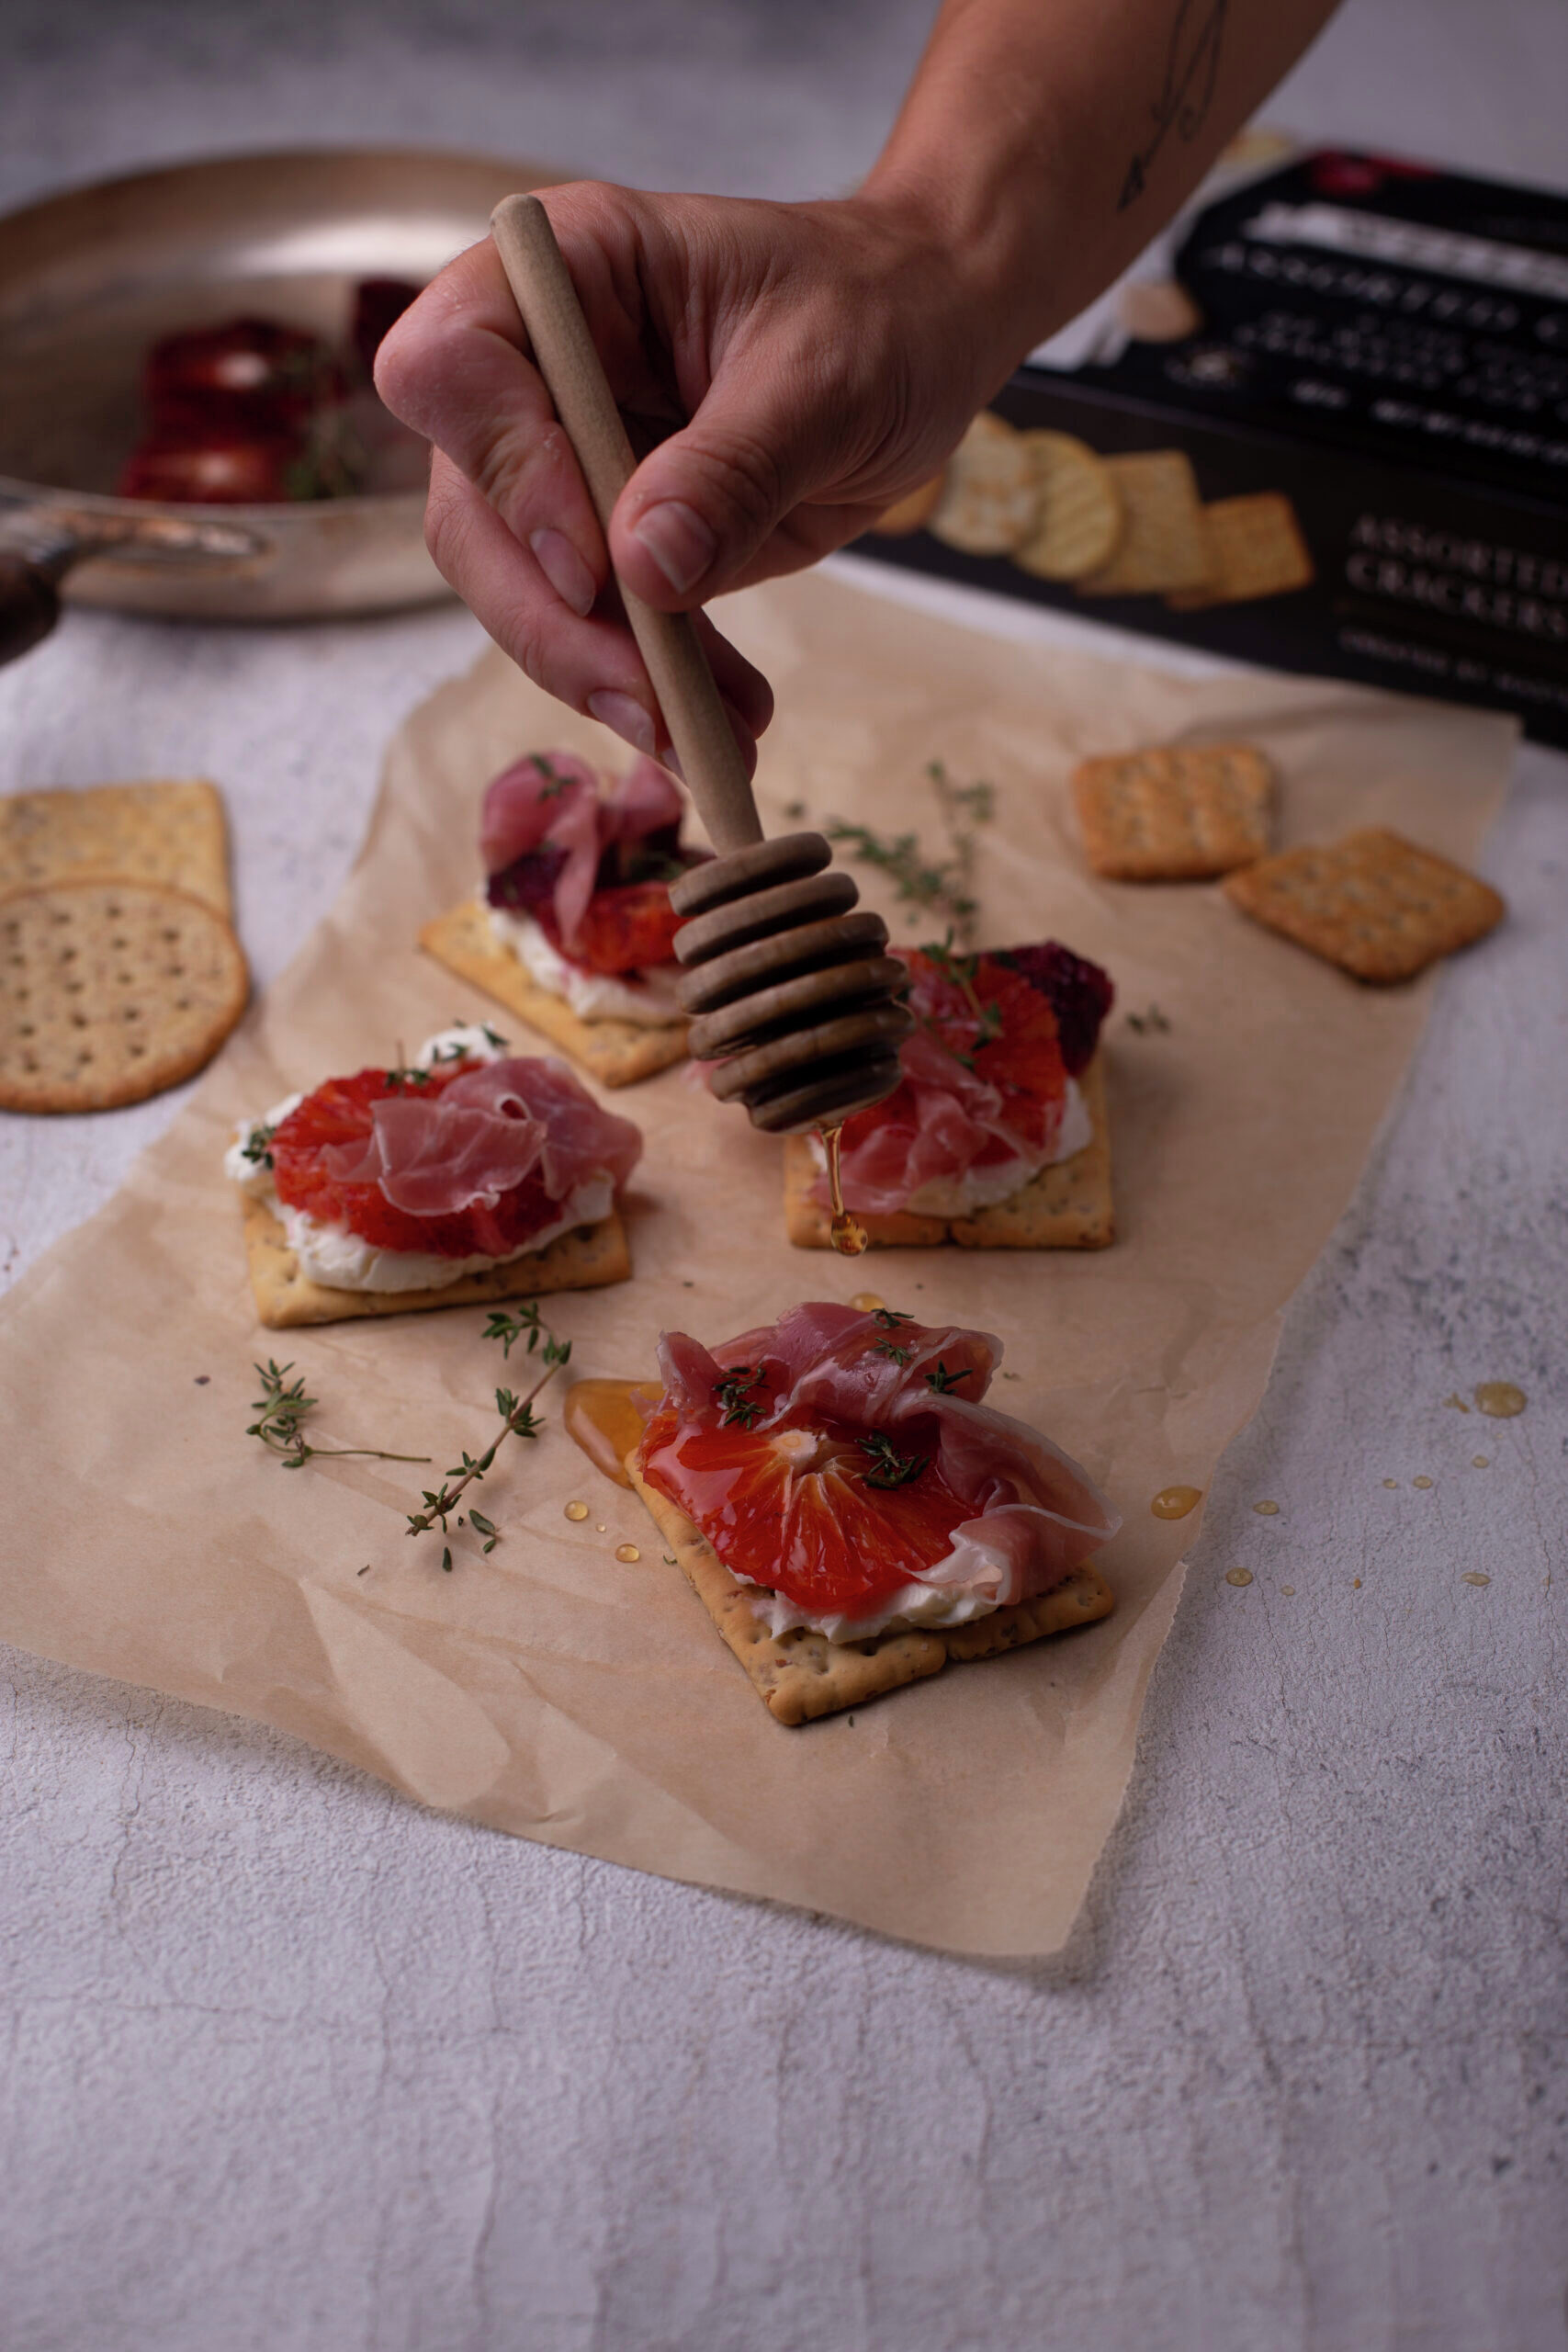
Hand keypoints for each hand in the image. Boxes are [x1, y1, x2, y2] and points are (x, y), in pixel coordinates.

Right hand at [374, 180, 1011, 769]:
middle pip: (471, 512)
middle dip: (553, 624)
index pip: (452, 364)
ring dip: (609, 678)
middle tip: (649, 703)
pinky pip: (602, 628)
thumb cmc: (877, 311)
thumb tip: (643, 568)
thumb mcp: (826, 377)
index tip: (593, 565)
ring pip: (524, 591)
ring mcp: (566, 458)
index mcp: (571, 274)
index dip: (503, 472)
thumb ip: (734, 466)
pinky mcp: (610, 538)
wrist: (925, 338)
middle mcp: (540, 366)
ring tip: (714, 737)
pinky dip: (658, 689)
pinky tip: (725, 726)